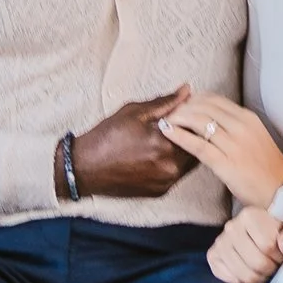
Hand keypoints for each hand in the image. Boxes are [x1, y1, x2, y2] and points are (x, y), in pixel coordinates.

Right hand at [70, 88, 197, 198]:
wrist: (85, 168)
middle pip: (197, 146)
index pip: (197, 129)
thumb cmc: (107, 136)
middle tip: (185, 120)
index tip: (191, 107)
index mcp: (164, 144)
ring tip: (173, 135)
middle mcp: (168, 167)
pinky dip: (177, 161)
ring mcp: (166, 182)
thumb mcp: (134, 112)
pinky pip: (179, 174)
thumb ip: (165, 102)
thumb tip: (187, 90)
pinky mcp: (160, 191)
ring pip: (190, 162)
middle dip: (194, 132)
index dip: (197, 116)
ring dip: (188, 148)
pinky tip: (164, 151)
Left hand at [158, 91, 282, 205]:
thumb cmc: (265, 166)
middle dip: (182, 107)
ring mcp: (234, 144)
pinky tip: (167, 132)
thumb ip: (235, 125)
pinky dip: (179, 136)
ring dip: (178, 118)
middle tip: (168, 112)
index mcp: (248, 118)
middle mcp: (241, 127)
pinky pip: (198, 145)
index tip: (181, 103)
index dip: (193, 99)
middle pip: (204, 107)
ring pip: (199, 122)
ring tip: (165, 120)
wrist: (281, 190)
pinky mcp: (226, 163)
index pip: (214, 99)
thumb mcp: (255, 135)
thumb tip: (210, 117)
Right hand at [209, 206, 282, 282]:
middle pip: (257, 263)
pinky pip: (230, 280)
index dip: (280, 256)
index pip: (268, 246)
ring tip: (264, 269)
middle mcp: (231, 227)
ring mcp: (219, 242)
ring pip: (244, 275)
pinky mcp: (213, 256)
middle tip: (274, 264)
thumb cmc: (277, 231)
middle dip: (271, 269)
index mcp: (250, 215)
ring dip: (259, 278)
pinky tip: (250, 271)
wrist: (258, 229)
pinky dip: (244, 282)